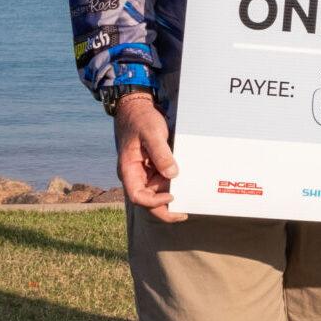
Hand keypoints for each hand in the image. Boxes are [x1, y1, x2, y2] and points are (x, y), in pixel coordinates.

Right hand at [114, 95, 183, 222]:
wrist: (137, 108)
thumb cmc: (141, 119)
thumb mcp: (152, 133)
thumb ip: (160, 153)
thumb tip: (172, 175)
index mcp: (129, 170)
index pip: (137, 196)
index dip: (154, 202)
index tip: (172, 196)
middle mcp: (135, 175)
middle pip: (148, 200)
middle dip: (165, 208)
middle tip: (185, 212)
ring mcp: (144, 172)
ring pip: (157, 191)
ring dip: (172, 194)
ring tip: (191, 196)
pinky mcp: (153, 166)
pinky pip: (163, 180)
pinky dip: (174, 183)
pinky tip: (188, 183)